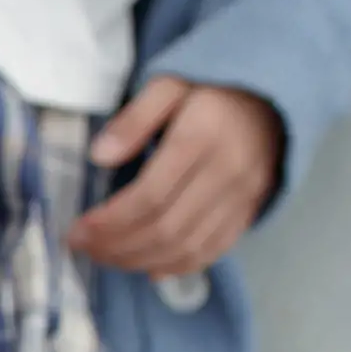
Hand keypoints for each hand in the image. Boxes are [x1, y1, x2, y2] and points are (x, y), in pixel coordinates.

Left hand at [66, 76, 285, 277]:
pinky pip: (212, 251)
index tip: (77, 230)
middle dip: (118, 246)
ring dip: (140, 261)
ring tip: (106, 257)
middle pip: (166, 228)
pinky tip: (146, 267)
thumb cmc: (211, 89)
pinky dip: (176, 267)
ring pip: (187, 247)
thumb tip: (99, 156)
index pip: (150, 196)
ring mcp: (243, 197)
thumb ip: (134, 118)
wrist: (274, 97)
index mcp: (204, 135)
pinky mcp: (250, 212)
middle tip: (84, 248)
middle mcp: (228, 172)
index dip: (109, 222)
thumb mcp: (169, 84)